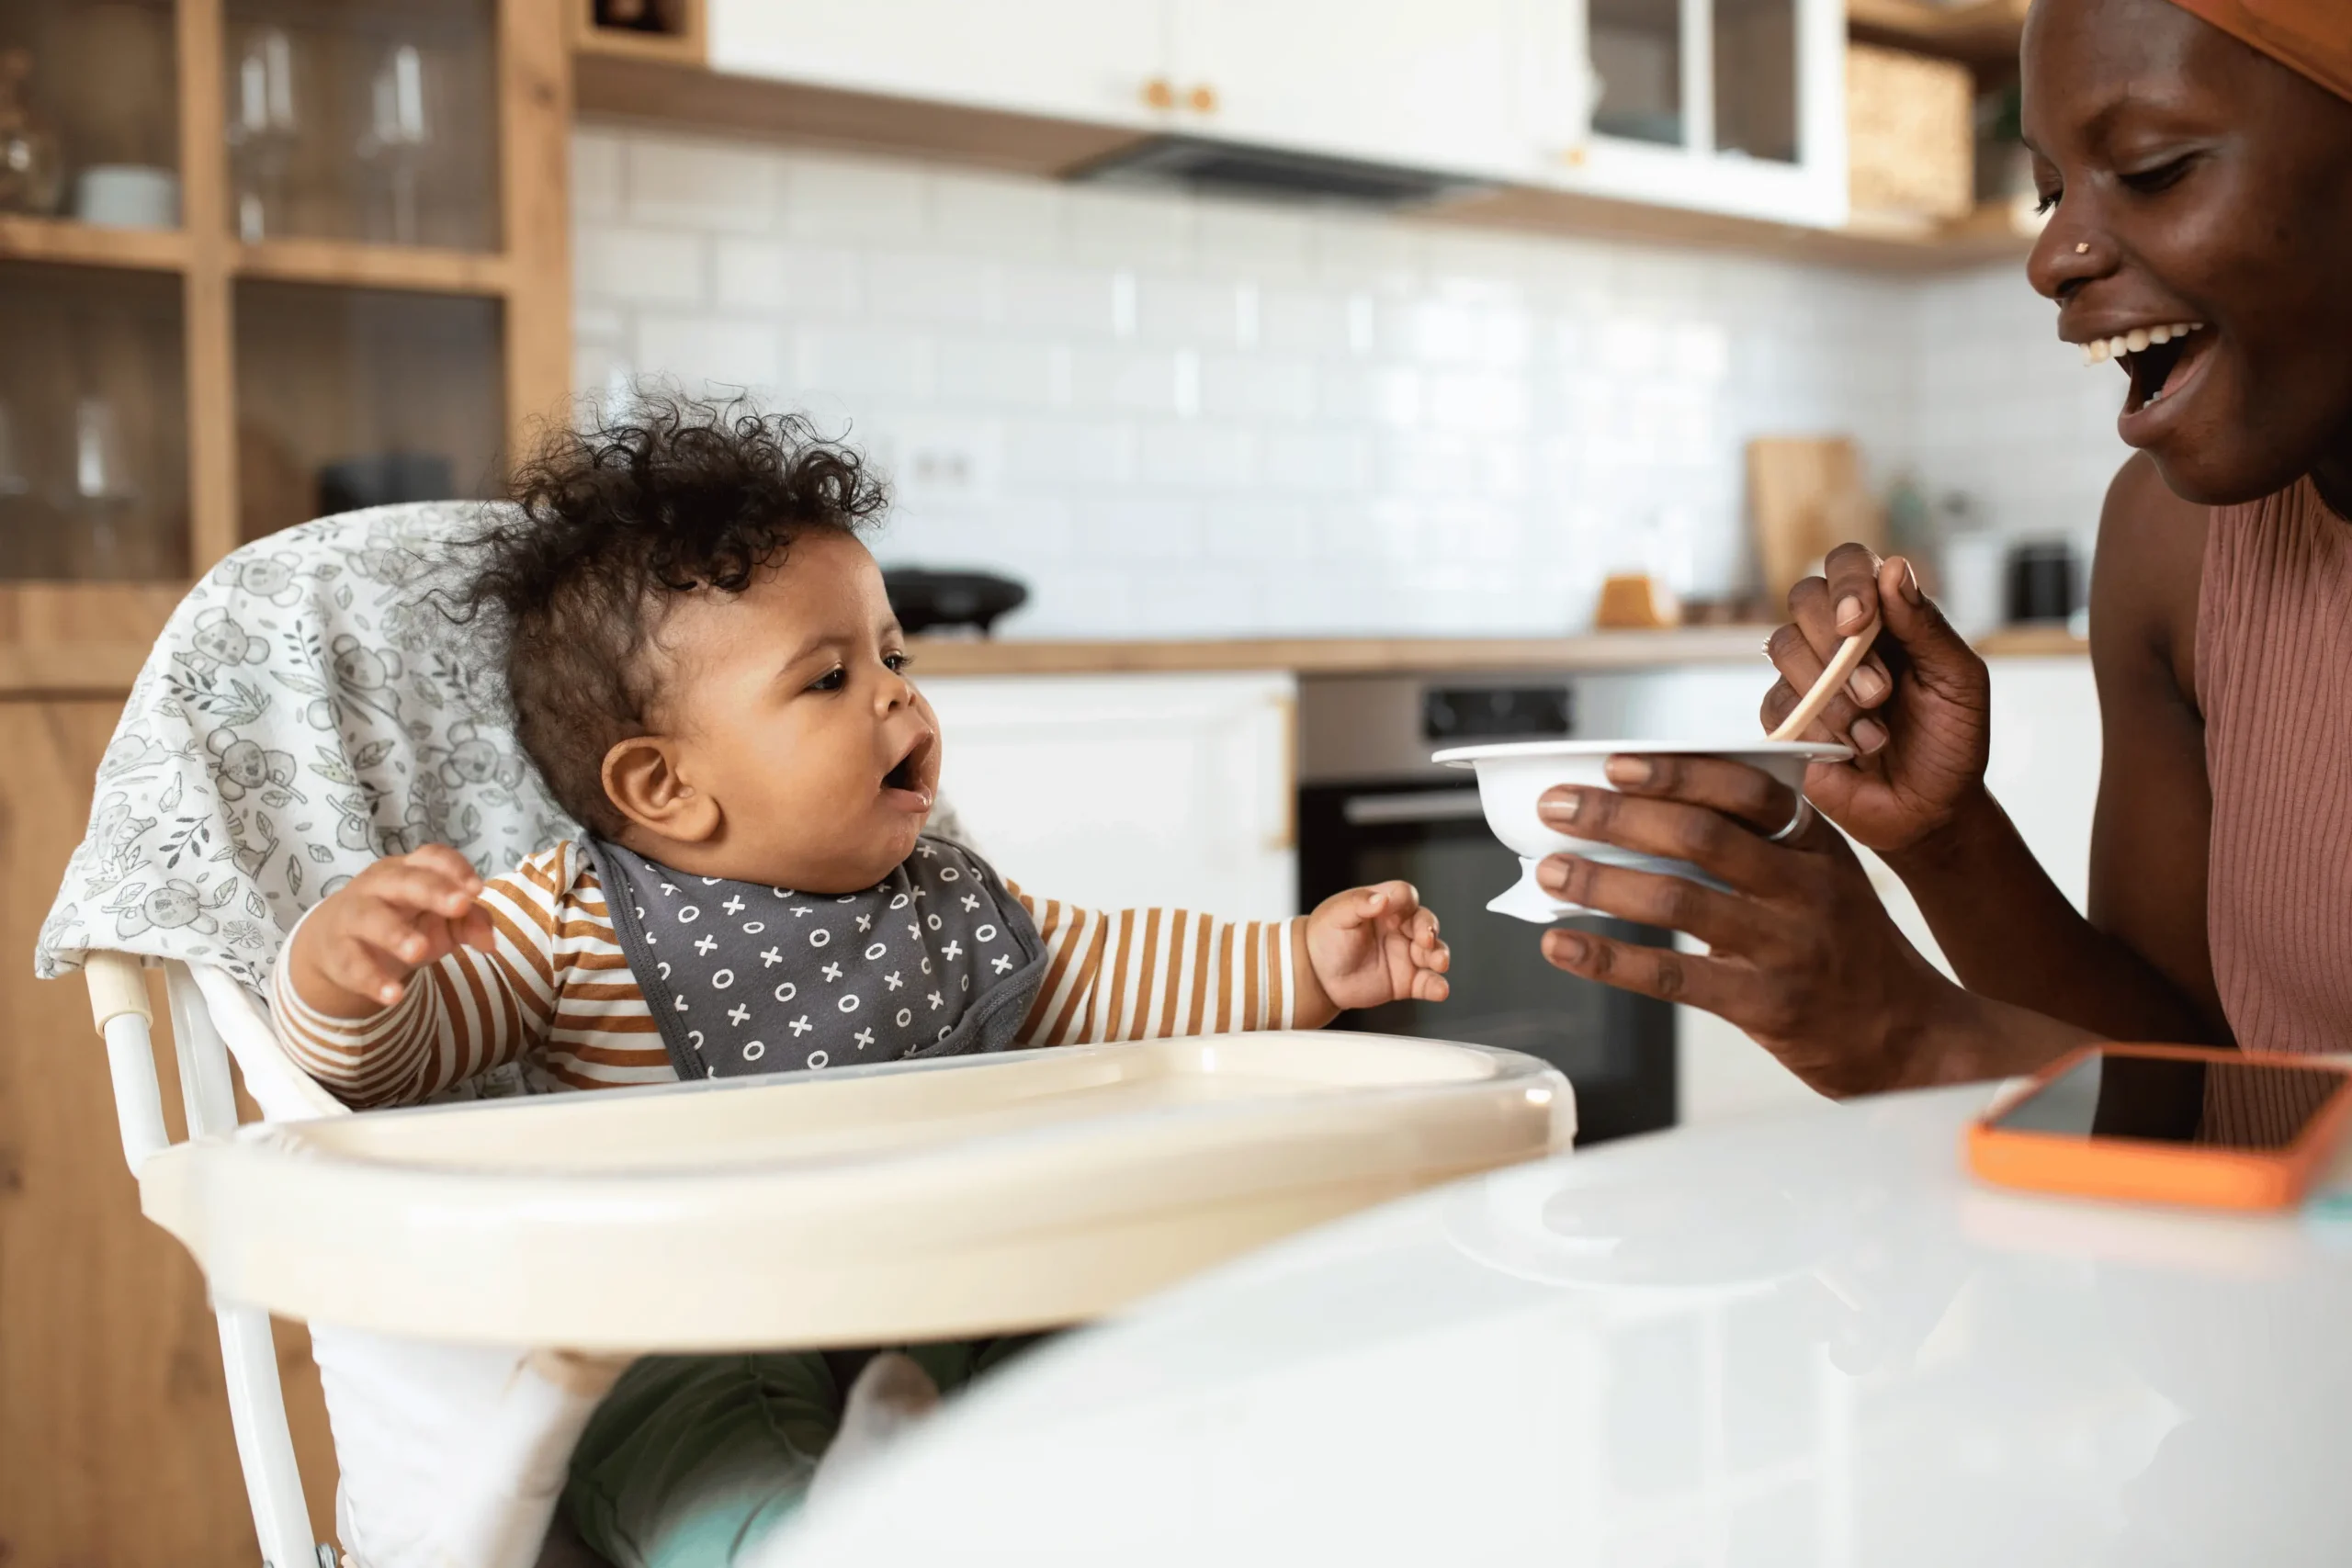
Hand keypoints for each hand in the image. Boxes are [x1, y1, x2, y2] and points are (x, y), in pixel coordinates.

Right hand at [286, 845, 493, 1018]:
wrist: (335, 943)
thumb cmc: (402, 921)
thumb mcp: (438, 919)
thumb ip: (469, 922)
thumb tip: (490, 943)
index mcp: (409, 870)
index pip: (432, 858)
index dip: (455, 869)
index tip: (477, 890)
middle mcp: (378, 886)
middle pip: (404, 881)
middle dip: (433, 891)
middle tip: (461, 905)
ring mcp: (353, 916)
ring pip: (371, 918)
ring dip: (396, 934)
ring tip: (420, 952)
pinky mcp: (337, 952)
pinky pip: (352, 964)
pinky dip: (372, 979)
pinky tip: (394, 995)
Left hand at [1297, 881, 1450, 1021]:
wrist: (1315, 975)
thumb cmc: (1325, 937)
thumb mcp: (1337, 915)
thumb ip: (1359, 903)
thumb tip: (1381, 899)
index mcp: (1384, 906)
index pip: (1405, 896)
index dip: (1407, 902)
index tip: (1400, 911)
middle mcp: (1400, 928)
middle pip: (1426, 922)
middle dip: (1430, 929)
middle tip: (1426, 939)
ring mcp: (1405, 954)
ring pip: (1433, 952)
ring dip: (1440, 955)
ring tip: (1439, 962)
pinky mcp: (1406, 981)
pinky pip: (1427, 983)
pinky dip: (1436, 986)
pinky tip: (1439, 990)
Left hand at [1530, 756, 1972, 1096]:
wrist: (1912, 1039)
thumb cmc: (1848, 951)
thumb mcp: (1822, 879)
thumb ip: (1752, 848)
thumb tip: (1641, 821)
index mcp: (1817, 845)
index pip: (1747, 790)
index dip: (1678, 772)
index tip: (1617, 762)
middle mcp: (1806, 888)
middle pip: (1702, 836)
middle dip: (1619, 815)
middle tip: (1558, 807)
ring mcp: (1788, 947)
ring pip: (1681, 901)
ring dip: (1603, 880)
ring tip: (1548, 869)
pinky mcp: (1767, 1005)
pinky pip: (1675, 976)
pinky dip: (1610, 959)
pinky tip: (1564, 945)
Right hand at [1763, 545, 1991, 856]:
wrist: (1930, 812)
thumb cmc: (1950, 743)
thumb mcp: (1958, 681)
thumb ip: (1926, 625)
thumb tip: (1895, 568)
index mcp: (1884, 617)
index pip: (1848, 564)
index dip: (1847, 581)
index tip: (1862, 621)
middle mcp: (1839, 638)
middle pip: (1804, 597)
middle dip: (1838, 642)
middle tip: (1879, 690)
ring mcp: (1807, 677)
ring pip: (1783, 645)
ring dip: (1833, 690)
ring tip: (1875, 728)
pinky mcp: (1786, 719)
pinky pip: (1778, 701)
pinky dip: (1819, 725)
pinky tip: (1853, 748)